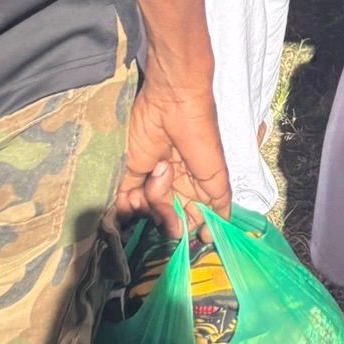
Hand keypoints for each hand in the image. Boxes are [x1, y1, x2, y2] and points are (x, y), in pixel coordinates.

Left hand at [117, 76, 231, 238]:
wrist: (171, 102)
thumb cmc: (199, 135)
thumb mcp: (216, 170)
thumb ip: (218, 200)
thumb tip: (219, 229)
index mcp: (199, 184)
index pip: (196, 217)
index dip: (194, 229)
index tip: (195, 240)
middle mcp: (177, 184)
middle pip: (170, 216)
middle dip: (167, 216)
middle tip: (166, 198)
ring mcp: (154, 177)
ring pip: (148, 209)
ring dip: (148, 204)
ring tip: (153, 180)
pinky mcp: (133, 168)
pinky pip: (126, 197)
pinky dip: (124, 207)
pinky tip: (125, 209)